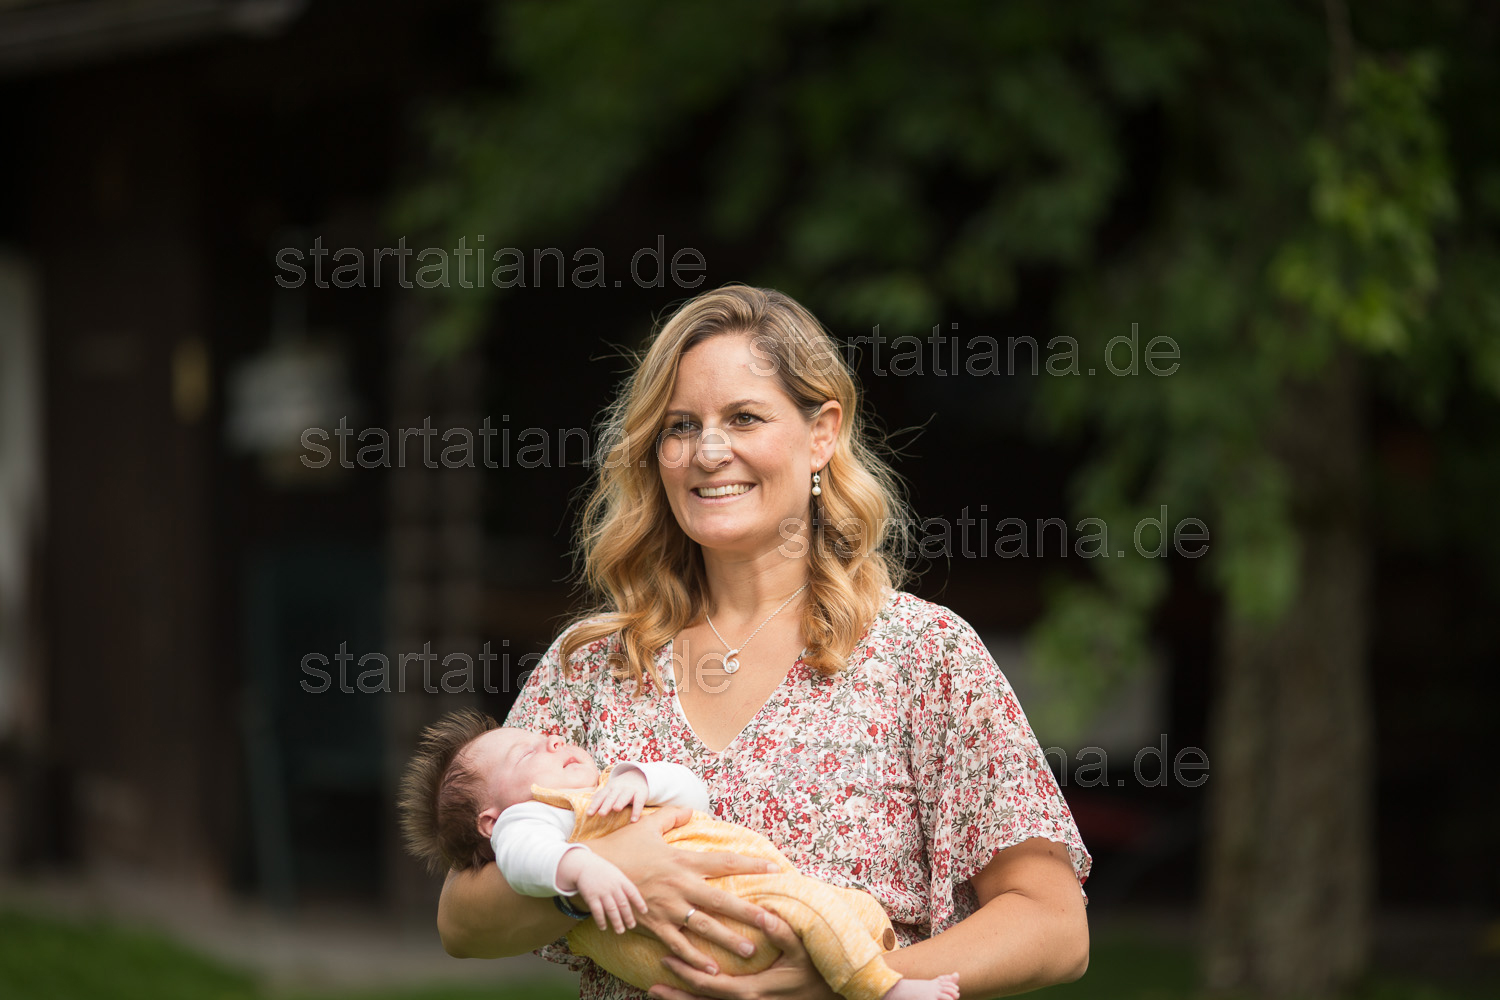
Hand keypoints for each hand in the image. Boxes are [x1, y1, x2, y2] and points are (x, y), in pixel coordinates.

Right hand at [565, 851, 647, 934]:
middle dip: (628, 916)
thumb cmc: (603, 872)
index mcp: (621, 880)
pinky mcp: (591, 897)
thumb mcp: (616, 874)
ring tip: (620, 931)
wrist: (584, 866)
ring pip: (611, 910)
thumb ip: (624, 886)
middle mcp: (612, 887)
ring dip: (616, 921)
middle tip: (631, 926)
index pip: (633, 892)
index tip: (644, 911)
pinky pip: (597, 911)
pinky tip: (603, 927)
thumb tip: (634, 900)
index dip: (639, 902)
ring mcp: (602, 892)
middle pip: (623, 904)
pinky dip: (601, 920)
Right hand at [585, 807, 781, 974]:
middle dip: (748, 912)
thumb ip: (672, 817)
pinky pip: (677, 944)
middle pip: (721, 899)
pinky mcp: (653, 924)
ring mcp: (666, 907)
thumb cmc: (621, 845)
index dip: (751, 864)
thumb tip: (691, 810)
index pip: (724, 861)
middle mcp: (679, 885)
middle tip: (772, 923)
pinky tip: (712, 971)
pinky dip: (694, 959)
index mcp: (682, 861)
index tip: (775, 868)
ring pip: (703, 926)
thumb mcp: (648, 825)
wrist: (591, 868)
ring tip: (750, 951)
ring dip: (727, 940)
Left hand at [587, 768, 649, 821]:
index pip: (601, 796)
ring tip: (616, 809)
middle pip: (612, 797)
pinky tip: (634, 820)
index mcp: (610, 787)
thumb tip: (588, 801)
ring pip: (625, 797)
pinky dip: (637, 811)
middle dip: (606, 804)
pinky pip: (639, 802)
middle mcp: (619, 788)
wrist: (638, 775)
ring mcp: (630, 790)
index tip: (589, 814)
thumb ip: (601, 795)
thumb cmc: (621, 786)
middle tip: (601, 813)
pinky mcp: (641, 793)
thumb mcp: (610, 788)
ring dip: (620, 802)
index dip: (595, 805)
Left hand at [650, 905, 839, 999]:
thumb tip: (763, 913)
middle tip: (652, 984)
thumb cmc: (816, 973)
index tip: (666, 961)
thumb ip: (782, 932)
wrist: (831, 999)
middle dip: (676, 993)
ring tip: (657, 994)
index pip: (711, 984)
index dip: (687, 974)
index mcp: (752, 990)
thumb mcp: (802, 951)